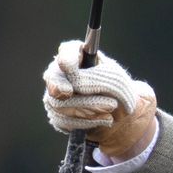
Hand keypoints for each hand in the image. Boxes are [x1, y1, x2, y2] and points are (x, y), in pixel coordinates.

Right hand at [41, 39, 157, 158]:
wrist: (119, 113)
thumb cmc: (115, 89)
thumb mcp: (114, 80)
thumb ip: (96, 78)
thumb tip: (76, 85)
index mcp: (77, 56)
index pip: (67, 51)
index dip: (66, 57)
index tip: (67, 64)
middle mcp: (60, 74)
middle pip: (52, 79)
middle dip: (59, 86)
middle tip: (67, 92)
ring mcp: (55, 96)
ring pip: (60, 103)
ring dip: (88, 107)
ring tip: (111, 106)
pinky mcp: (57, 116)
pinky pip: (65, 120)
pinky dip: (88, 121)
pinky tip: (105, 118)